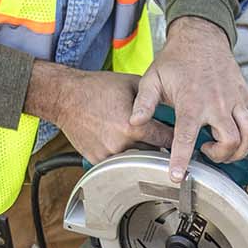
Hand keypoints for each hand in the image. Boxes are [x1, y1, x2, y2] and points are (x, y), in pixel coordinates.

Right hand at [28, 62, 172, 161]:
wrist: (65, 97)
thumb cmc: (96, 88)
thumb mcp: (132, 84)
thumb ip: (154, 97)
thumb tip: (173, 105)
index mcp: (132, 126)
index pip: (166, 140)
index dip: (174, 137)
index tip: (181, 138)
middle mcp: (120, 144)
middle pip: (152, 153)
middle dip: (159, 147)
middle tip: (162, 140)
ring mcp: (108, 154)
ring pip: (136, 160)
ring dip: (142, 153)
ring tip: (141, 140)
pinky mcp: (97, 160)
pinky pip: (119, 162)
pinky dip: (124, 155)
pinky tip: (121, 142)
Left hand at [129, 17, 247, 183]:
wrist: (201, 37)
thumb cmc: (176, 60)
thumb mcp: (153, 79)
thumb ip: (143, 103)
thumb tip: (133, 123)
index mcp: (192, 102)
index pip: (187, 137)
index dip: (182, 158)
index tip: (178, 176)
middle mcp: (217, 103)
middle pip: (229, 141)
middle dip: (220, 156)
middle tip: (207, 153)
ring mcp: (236, 101)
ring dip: (240, 150)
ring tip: (225, 150)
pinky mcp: (246, 98)